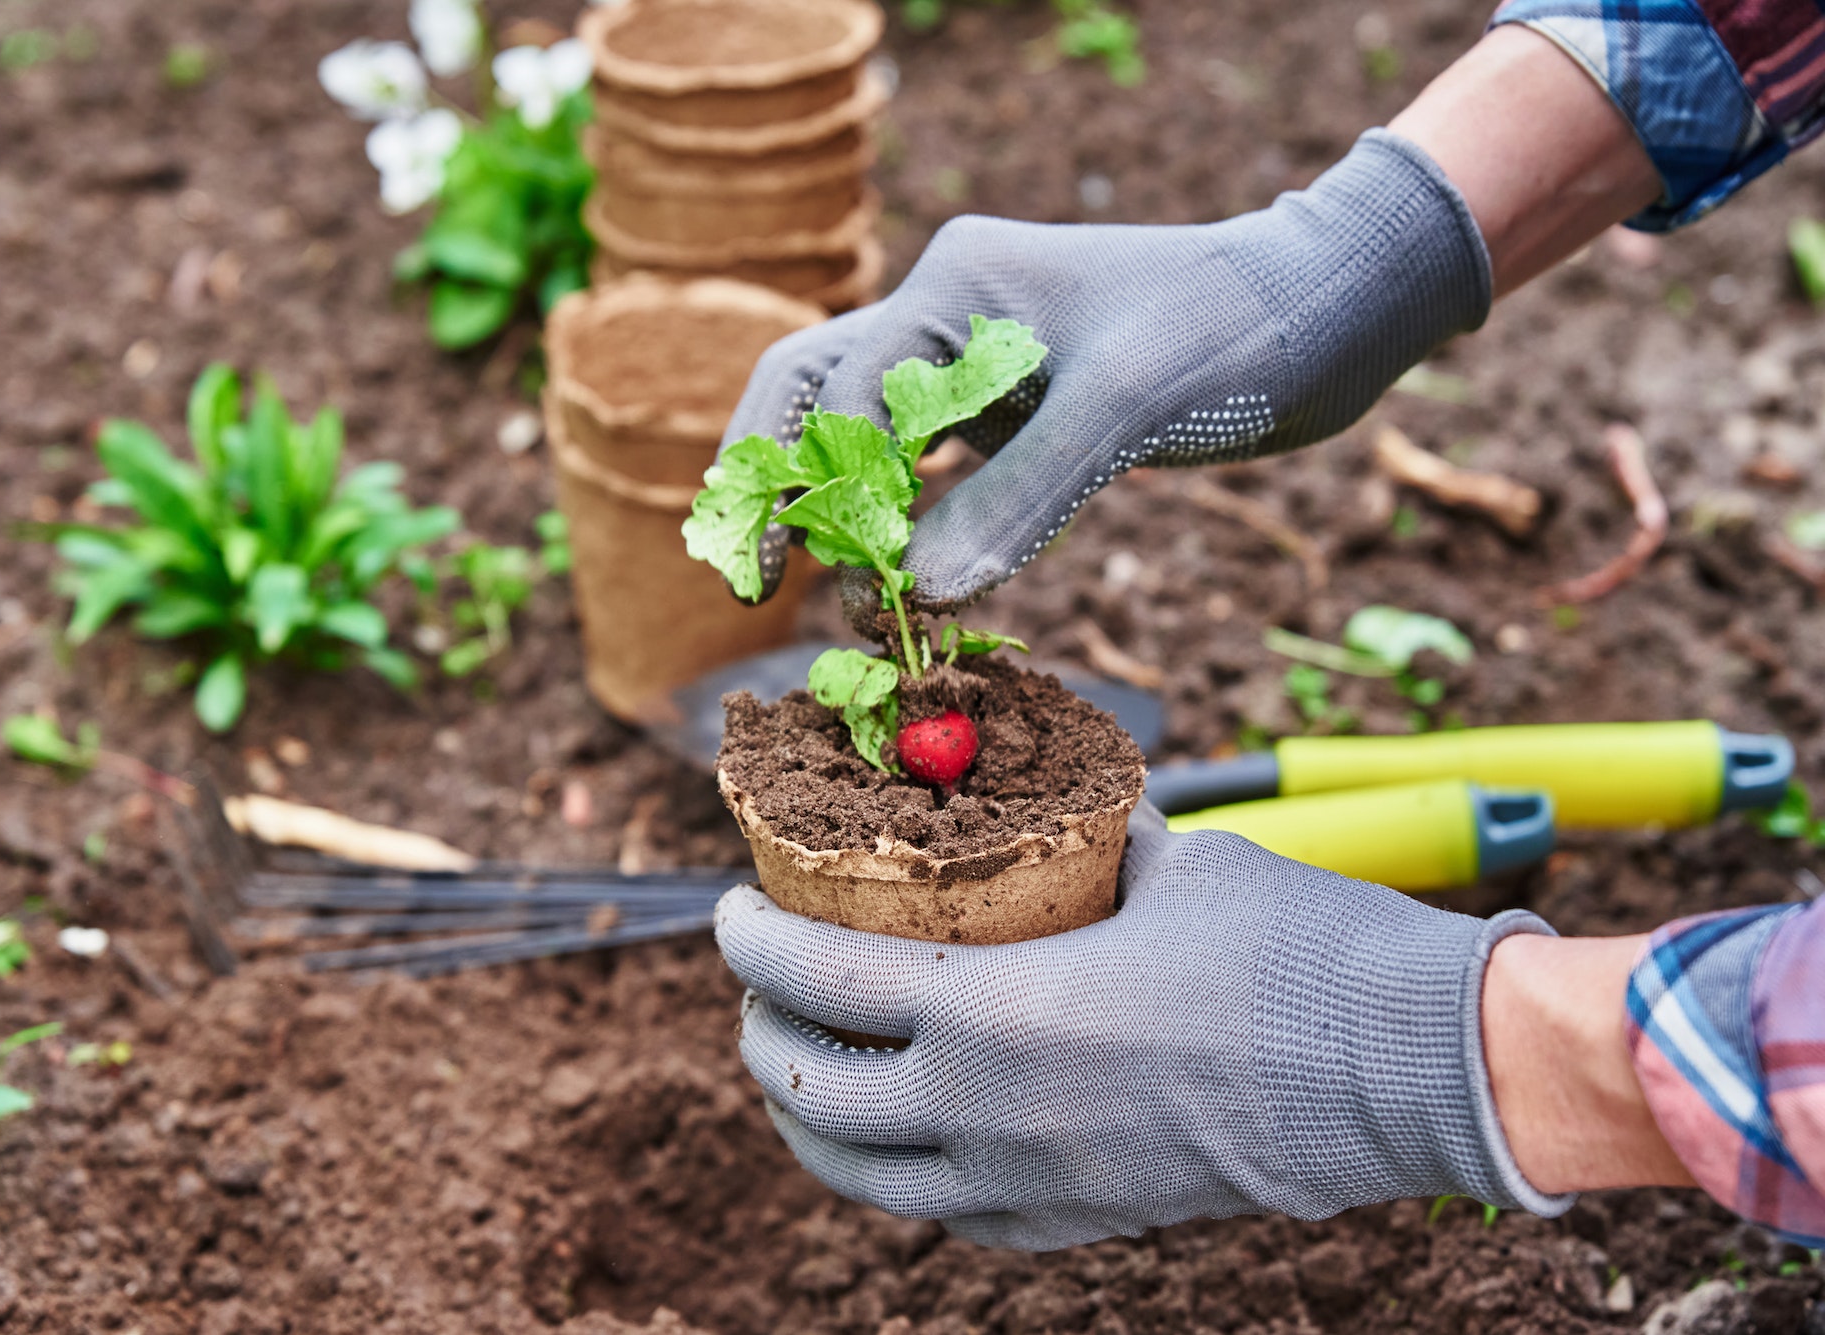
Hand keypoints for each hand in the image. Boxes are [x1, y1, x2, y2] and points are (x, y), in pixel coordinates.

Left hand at [713, 802, 1568, 1250]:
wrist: (1411, 1069)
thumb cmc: (1297, 949)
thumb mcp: (1174, 866)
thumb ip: (1090, 848)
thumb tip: (1055, 813)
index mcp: (1000, 1015)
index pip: (820, 981)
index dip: (752, 944)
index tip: (730, 912)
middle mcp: (992, 1118)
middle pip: (814, 1095)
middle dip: (762, 1037)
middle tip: (760, 988)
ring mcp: (1034, 1189)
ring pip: (864, 1179)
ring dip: (809, 1123)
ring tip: (803, 1069)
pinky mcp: (1083, 1226)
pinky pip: (949, 1215)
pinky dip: (899, 1173)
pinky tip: (905, 1135)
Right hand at [720, 129, 1490, 614]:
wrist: (1328, 313)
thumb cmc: (1233, 331)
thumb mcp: (1126, 408)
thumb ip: (1019, 495)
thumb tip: (921, 594)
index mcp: (954, 285)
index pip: (845, 395)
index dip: (834, 494)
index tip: (849, 581)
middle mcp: (948, 315)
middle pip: (812, 396)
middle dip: (777, 484)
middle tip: (757, 584)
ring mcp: (979, 363)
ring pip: (861, 432)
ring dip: (832, 506)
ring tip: (810, 590)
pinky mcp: (1016, 410)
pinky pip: (929, 466)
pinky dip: (902, 520)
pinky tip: (899, 576)